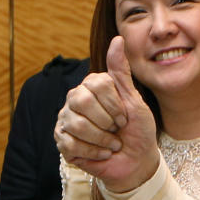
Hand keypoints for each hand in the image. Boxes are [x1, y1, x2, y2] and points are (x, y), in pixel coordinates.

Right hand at [54, 37, 158, 191]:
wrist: (136, 160)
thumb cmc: (138, 129)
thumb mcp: (135, 100)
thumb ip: (121, 72)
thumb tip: (118, 39)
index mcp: (93, 86)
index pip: (96, 84)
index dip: (115, 104)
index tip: (125, 116)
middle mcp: (75, 100)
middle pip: (81, 101)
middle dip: (106, 121)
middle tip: (116, 129)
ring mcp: (66, 120)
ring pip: (77, 124)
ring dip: (102, 139)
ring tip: (112, 143)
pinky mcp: (61, 141)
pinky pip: (71, 143)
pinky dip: (94, 152)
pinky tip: (103, 153)